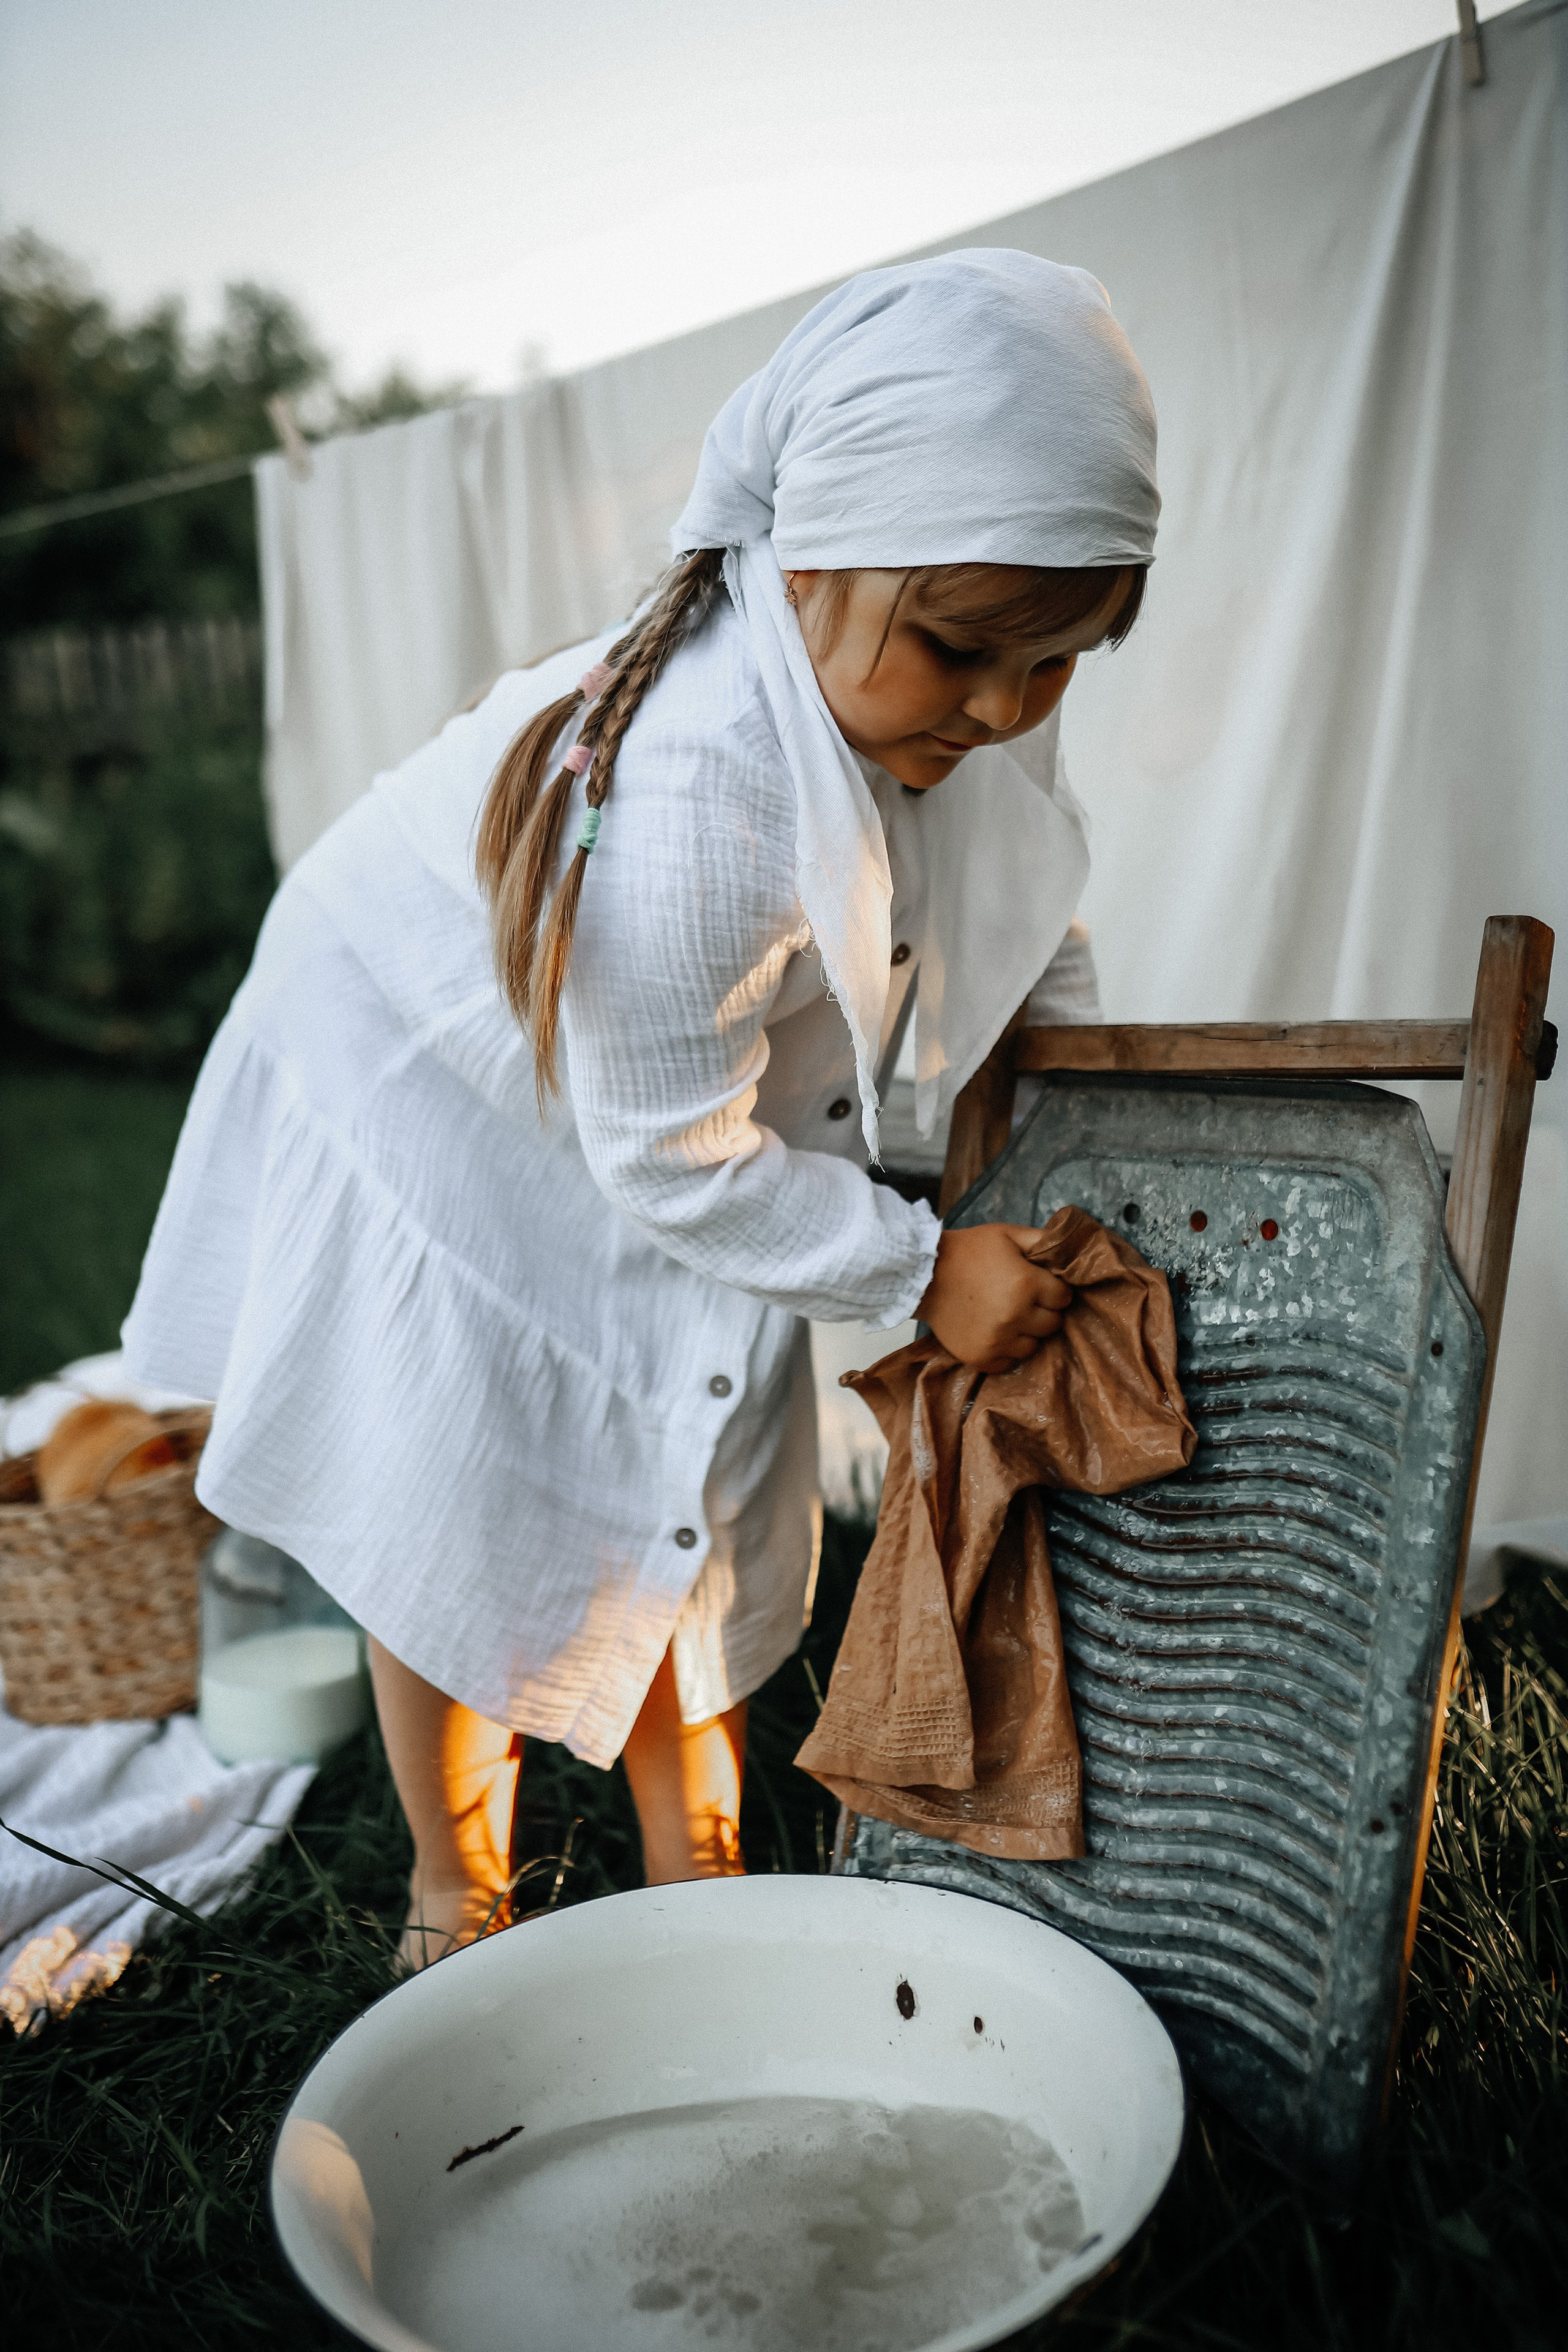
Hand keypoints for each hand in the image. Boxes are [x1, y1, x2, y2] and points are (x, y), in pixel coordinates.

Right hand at [915, 1224, 1071, 1374]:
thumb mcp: (1007, 1234)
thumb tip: (1068, 1249)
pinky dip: (1005, 1351)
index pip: (1063, 1297)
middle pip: (1052, 1324)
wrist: (924, 1275)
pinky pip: (1008, 1363)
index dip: (1054, 1289)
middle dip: (1043, 1311)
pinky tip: (995, 1332)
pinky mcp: (980, 1356)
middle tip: (1024, 1300)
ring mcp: (997, 1340)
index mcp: (1026, 1285)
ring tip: (1008, 1316)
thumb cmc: (968, 1250)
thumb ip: (1042, 1240)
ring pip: (1032, 1346)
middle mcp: (1015, 1317)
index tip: (1039, 1283)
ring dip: (1026, 1333)